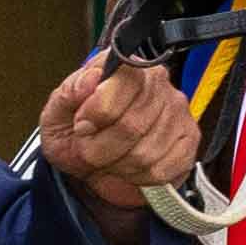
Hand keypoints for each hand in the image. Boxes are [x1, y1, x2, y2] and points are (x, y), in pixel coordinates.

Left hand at [39, 53, 201, 230]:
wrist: (91, 164)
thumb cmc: (76, 134)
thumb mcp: (56, 114)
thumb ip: (68, 94)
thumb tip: (90, 80)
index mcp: (124, 66)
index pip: (122, 84)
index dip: (95, 113)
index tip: (81, 126)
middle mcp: (157, 82)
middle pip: (132, 125)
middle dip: (100, 148)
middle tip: (89, 151)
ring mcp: (178, 111)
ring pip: (146, 153)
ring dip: (117, 166)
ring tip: (109, 160)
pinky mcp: (189, 140)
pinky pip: (162, 169)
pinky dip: (138, 178)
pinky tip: (129, 169)